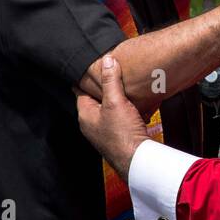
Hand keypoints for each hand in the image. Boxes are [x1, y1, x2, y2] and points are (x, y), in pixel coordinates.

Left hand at [75, 55, 148, 182]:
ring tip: (124, 84)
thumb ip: (110, 80)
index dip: (86, 78)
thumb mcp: (115, 101)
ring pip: (107, 108)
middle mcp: (92, 124)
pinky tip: (134, 103)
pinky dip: (124, 108)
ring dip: (115, 98)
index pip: (80, 91)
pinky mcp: (118, 135)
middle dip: (102, 87)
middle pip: (95, 99)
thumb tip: (107, 60)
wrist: (138, 159)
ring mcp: (105, 131)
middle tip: (111, 72)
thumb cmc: (122, 134)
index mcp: (85, 116)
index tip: (90, 66)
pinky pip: (118, 117)